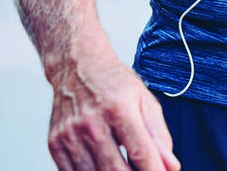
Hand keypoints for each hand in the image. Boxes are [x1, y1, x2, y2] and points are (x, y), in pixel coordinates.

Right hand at [46, 56, 178, 170]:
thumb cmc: (114, 83)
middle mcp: (92, 122)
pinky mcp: (55, 144)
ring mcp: (70, 134)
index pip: (140, 152)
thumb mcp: (145, 101)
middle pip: (114, 170)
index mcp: (119, 108)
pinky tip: (104, 169)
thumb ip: (159, 136)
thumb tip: (171, 167)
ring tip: (125, 169)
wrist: (77, 66)